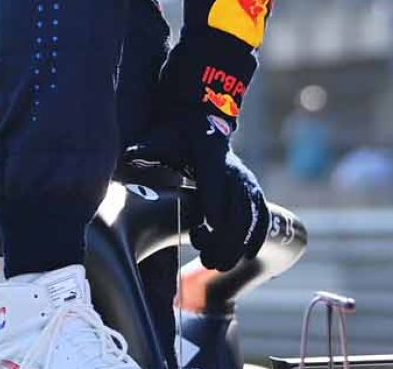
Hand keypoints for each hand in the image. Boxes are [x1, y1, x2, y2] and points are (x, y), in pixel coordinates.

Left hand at [126, 117, 269, 269]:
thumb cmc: (179, 138)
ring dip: (238, 243)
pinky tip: (247, 257)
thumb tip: (130, 154)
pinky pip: (262, 217)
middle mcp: (234, 169)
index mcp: (211, 155)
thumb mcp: (163, 139)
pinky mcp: (253, 193)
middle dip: (226, 236)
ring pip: (250, 215)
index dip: (214, 202)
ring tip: (218, 265)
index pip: (215, 180)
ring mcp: (247, 182)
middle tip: (208, 261)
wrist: (205, 128)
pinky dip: (257, 237)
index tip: (208, 226)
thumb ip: (149, 149)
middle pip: (237, 205)